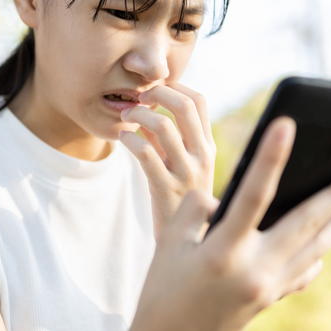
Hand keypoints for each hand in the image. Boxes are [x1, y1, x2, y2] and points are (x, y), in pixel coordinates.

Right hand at [96, 117, 330, 330]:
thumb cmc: (160, 293)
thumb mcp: (169, 244)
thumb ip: (197, 209)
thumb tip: (229, 195)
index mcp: (222, 253)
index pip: (253, 194)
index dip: (270, 156)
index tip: (287, 124)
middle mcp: (254, 271)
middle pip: (306, 223)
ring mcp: (268, 289)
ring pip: (316, 248)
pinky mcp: (270, 301)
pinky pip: (305, 272)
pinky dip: (318, 253)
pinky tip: (325, 241)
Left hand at [118, 84, 214, 235]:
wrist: (186, 244)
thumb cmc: (178, 199)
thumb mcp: (182, 166)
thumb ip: (169, 139)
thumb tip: (146, 109)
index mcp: (208, 147)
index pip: (198, 101)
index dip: (173, 87)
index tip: (153, 90)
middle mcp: (202, 156)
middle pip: (184, 106)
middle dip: (157, 93)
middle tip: (138, 97)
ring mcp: (185, 173)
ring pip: (163, 125)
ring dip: (139, 114)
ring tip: (125, 117)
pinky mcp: (166, 189)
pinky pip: (146, 153)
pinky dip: (130, 139)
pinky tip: (122, 139)